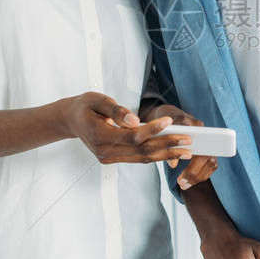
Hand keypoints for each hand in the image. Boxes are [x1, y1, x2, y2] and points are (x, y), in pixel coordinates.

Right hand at [62, 93, 193, 164]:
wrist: (71, 120)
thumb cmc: (84, 106)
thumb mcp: (96, 100)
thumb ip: (116, 110)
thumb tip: (135, 120)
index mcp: (100, 137)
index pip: (132, 136)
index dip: (153, 131)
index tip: (170, 122)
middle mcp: (105, 152)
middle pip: (141, 151)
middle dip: (167, 146)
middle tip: (189, 142)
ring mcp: (109, 158)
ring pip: (142, 158)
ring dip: (166, 155)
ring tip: (187, 151)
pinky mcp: (114, 158)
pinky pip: (138, 157)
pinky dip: (156, 155)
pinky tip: (172, 152)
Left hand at [143, 103, 217, 188]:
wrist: (165, 115)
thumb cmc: (161, 122)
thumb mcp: (158, 131)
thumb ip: (166, 144)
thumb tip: (174, 163)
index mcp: (190, 123)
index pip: (199, 140)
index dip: (193, 154)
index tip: (184, 169)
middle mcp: (202, 130)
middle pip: (207, 153)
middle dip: (194, 171)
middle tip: (181, 182)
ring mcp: (207, 140)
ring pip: (211, 160)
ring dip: (198, 175)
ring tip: (184, 185)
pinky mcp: (207, 148)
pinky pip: (210, 164)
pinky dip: (202, 175)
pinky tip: (191, 182)